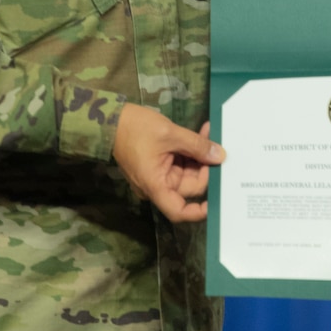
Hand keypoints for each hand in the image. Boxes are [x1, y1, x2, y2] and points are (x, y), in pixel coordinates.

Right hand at [112, 105, 224, 222]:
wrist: (110, 119)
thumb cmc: (136, 129)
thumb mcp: (169, 134)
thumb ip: (197, 145)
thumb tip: (220, 156)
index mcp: (155, 185)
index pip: (178, 211)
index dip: (199, 211)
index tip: (217, 199)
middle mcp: (157, 186)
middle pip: (189, 186)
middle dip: (205, 167)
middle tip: (219, 146)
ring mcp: (158, 175)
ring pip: (187, 172)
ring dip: (199, 155)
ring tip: (209, 133)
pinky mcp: (160, 165)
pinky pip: (180, 163)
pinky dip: (190, 151)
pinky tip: (202, 135)